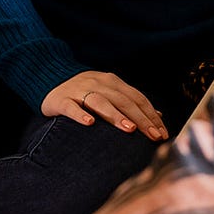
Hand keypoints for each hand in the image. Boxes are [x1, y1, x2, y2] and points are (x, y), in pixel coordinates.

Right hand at [42, 71, 167, 140]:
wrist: (50, 78)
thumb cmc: (86, 91)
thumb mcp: (110, 92)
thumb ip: (132, 102)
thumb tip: (158, 115)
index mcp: (113, 82)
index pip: (137, 98)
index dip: (151, 115)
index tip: (162, 133)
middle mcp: (99, 84)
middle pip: (123, 101)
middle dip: (140, 119)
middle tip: (152, 136)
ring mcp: (79, 91)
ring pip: (100, 102)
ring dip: (115, 115)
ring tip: (129, 129)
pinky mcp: (61, 99)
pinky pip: (71, 107)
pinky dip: (80, 114)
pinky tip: (89, 123)